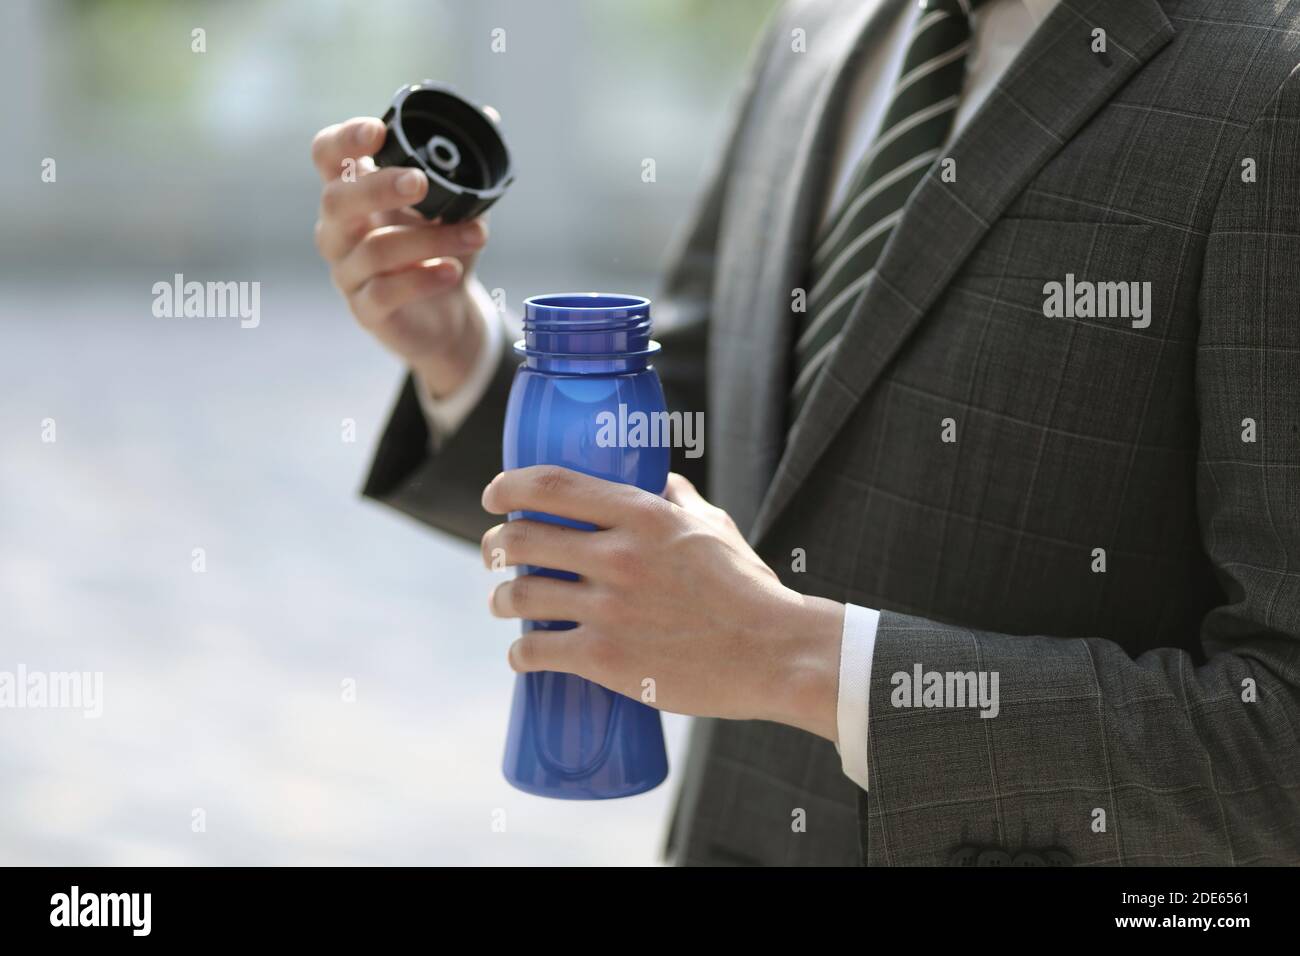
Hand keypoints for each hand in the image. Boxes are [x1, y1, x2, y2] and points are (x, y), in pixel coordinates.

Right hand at [310, 114, 496, 396]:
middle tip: (419, 182)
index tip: (377, 131)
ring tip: (477, 235)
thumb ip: (464, 168)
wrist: (447, 317)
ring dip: (430, 239)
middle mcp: (339, 230)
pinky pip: (385, 293)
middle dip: (377, 187)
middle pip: (337, 200)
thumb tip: (490, 115)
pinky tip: (452, 271)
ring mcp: (347, 272)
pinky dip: (422, 279)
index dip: (343, 140)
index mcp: (354, 192)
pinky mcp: (366, 310)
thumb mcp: (456, 208)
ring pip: (375, 250)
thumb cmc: (441, 250)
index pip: (326, 156)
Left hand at [480, 467, 843, 740]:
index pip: (551, 486)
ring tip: (504, 605)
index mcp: (642, 515)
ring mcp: (608, 610)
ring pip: (519, 597)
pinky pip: (535, 652)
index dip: (508, 487)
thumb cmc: (749, 590)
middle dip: (494, 547)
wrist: (775, 654)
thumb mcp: (716, 528)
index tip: (494, 497)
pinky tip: (522, 657)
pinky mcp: (605, 660)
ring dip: (501, 601)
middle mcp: (617, 556)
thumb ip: (680, 500)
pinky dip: (520, 655)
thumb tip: (660, 480)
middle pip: (521, 540)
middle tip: (493, 555)